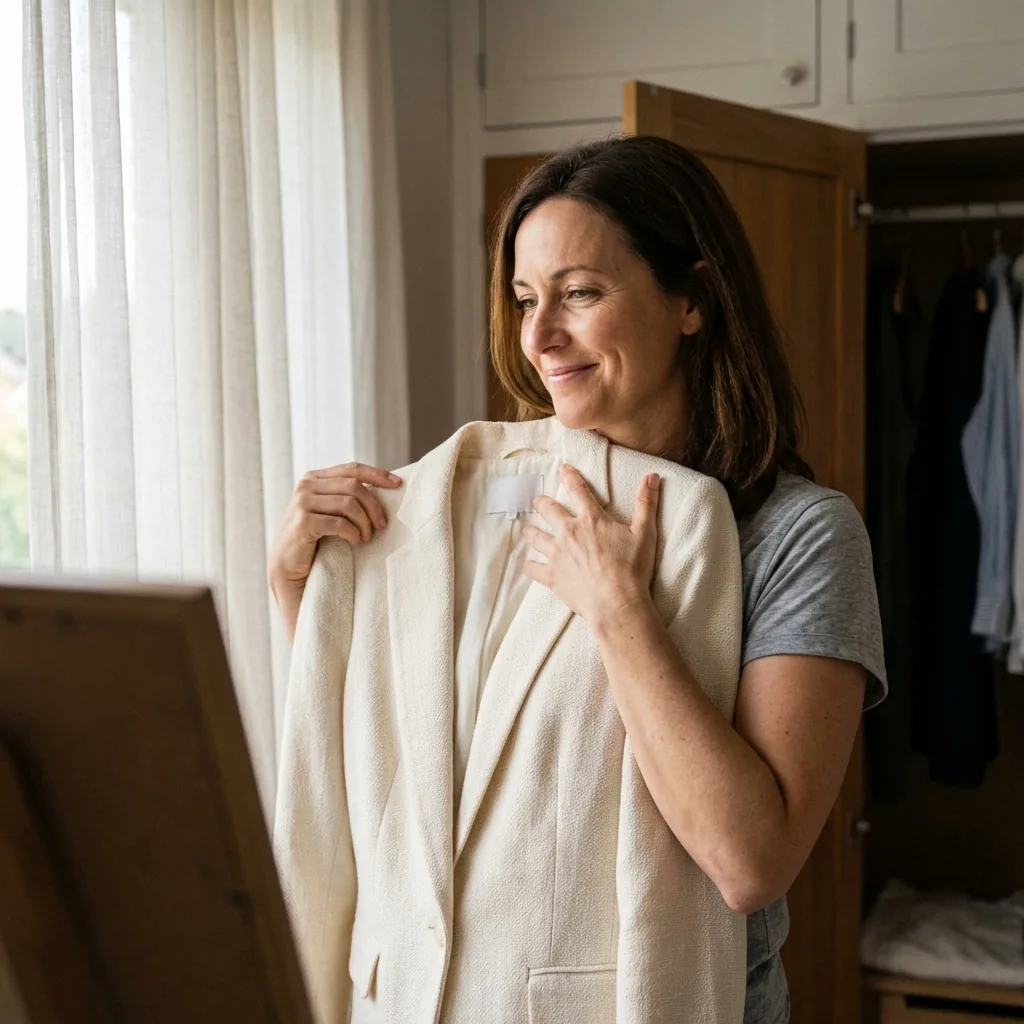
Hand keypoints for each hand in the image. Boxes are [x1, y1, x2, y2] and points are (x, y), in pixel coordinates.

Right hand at [268, 462, 401, 590]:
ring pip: (349, 504)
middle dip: (374, 506)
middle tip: (381, 526)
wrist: (287, 565)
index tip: (398, 484)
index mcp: (314, 477)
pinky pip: (339, 524)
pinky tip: (356, 542)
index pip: (352, 469)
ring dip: (365, 523)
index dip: (377, 474)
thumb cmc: (315, 537)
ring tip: (367, 537)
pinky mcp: (303, 522)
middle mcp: (306, 485)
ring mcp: (302, 502)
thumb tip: (385, 486)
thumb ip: (345, 495)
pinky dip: (353, 533)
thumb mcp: (329, 509)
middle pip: (354, 486)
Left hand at [523, 465, 660, 627]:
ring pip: (535, 536)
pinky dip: (529, 565)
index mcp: (591, 520)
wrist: (616, 603)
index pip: (578, 490)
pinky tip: (527, 564)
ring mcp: (557, 554)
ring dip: (530, 531)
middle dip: (542, 502)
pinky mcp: (552, 576)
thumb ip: (646, 504)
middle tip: (538, 500)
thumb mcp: (645, 533)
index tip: (562, 468)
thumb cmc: (633, 569)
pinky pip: (533, 568)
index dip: (569, 476)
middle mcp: (569, 532)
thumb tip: (652, 477)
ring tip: (526, 529)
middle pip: (548, 510)